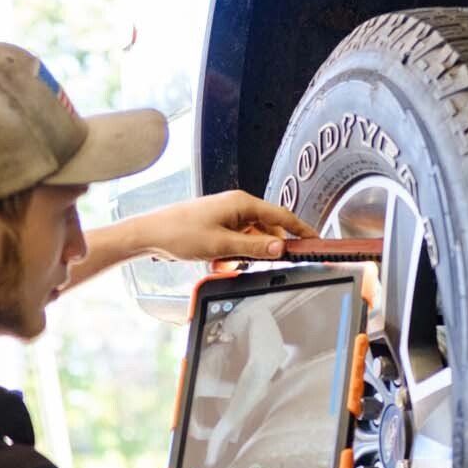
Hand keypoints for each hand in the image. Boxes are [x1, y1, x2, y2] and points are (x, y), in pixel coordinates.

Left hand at [134, 190, 317, 262]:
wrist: (150, 233)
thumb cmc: (180, 233)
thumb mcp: (221, 245)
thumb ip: (254, 247)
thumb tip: (281, 247)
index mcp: (242, 203)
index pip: (282, 215)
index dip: (301, 230)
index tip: (316, 242)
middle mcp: (237, 205)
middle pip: (267, 229)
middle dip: (262, 250)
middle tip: (258, 265)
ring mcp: (227, 215)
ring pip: (251, 238)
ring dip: (243, 255)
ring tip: (223, 262)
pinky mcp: (218, 225)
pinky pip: (237, 241)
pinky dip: (232, 254)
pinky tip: (216, 261)